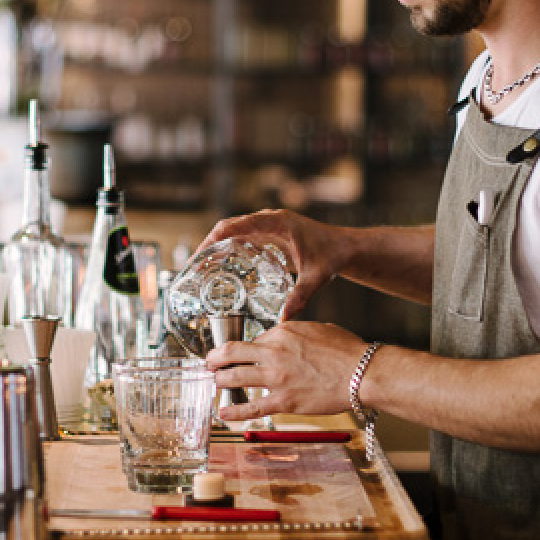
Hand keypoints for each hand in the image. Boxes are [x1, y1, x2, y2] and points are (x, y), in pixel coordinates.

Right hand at [197, 209, 346, 321]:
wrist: (346, 247)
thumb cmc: (333, 255)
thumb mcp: (316, 277)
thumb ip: (300, 296)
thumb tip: (285, 320)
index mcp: (277, 222)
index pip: (236, 225)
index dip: (214, 238)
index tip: (199, 254)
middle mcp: (270, 220)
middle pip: (229, 226)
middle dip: (209, 244)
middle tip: (193, 266)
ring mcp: (268, 225)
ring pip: (234, 230)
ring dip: (217, 246)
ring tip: (201, 268)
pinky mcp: (270, 234)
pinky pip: (243, 237)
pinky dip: (229, 248)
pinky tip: (222, 267)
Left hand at [204, 320, 366, 420]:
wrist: (362, 373)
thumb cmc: (347, 351)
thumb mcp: (318, 329)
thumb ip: (296, 333)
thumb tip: (287, 336)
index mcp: (283, 333)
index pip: (254, 339)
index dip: (246, 348)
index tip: (242, 354)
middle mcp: (273, 352)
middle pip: (232, 353)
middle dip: (216, 358)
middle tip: (210, 362)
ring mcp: (276, 378)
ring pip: (235, 378)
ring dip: (220, 380)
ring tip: (214, 382)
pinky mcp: (283, 401)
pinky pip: (251, 407)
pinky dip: (234, 411)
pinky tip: (223, 412)